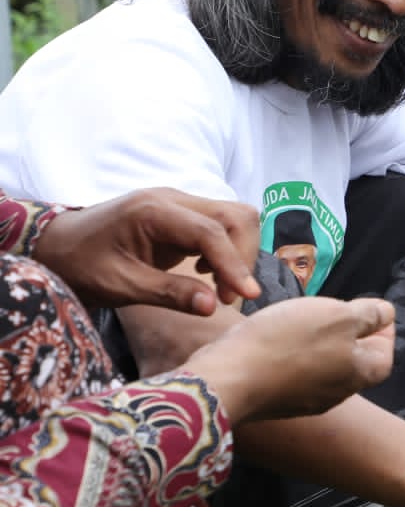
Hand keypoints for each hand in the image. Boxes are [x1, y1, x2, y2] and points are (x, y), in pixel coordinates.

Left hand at [32, 188, 260, 314]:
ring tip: (222, 287)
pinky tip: (206, 273)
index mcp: (152, 211)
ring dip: (238, 252)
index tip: (247, 296)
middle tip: (231, 296)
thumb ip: (169, 293)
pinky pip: (219, 226)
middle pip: (234, 216)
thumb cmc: (79, 265)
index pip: (210, 231)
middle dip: (242, 256)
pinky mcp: (181, 216)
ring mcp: (178, 205)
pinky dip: (226, 250)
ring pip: (233, 218)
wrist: (54, 246)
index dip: (234, 264)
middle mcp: (172, 199)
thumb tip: (213, 307)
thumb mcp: (119, 285)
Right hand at [183, 296, 394, 424]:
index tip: (372, 311)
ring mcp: (304, 402)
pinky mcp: (274, 401)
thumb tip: (386, 314)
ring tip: (306, 321)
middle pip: (355, 363)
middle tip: (337, 312)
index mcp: (358, 375)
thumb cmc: (288, 343)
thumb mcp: (338, 317)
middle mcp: (336, 394)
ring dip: (320, 345)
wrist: (228, 379)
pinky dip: (294, 355)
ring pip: (323, 369)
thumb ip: (368, 316)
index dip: (383, 332)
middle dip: (351, 336)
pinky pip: (294, 375)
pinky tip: (278, 339)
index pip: (384, 357)